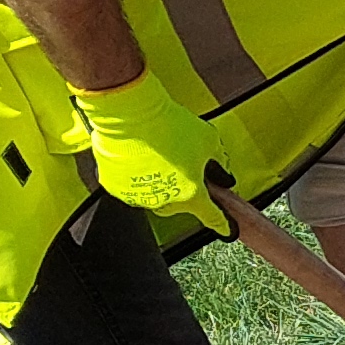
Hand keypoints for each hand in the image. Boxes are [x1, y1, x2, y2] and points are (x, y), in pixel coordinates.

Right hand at [72, 75, 226, 231]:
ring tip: (159, 153)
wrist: (130, 115)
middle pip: (181, 203)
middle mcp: (165, 201)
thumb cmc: (168, 125)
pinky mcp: (116, 188)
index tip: (227, 230)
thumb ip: (219, 162)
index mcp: (191, 194)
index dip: (222, 223)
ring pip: (155, 195)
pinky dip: (136, 175)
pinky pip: (131, 186)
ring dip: (160, 181)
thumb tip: (222, 173)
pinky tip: (139, 156)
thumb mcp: (208, 141)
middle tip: (183, 164)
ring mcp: (139, 196)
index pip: (212, 216)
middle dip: (185, 188)